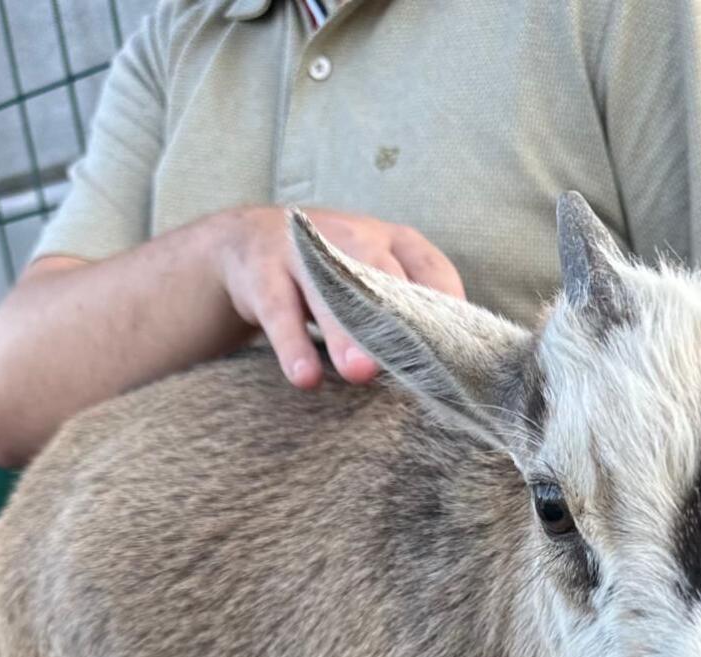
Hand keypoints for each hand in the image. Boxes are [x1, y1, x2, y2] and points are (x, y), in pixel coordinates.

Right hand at [212, 205, 464, 388]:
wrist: (241, 244)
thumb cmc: (325, 276)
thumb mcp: (366, 279)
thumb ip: (400, 311)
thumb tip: (444, 370)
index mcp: (388, 240)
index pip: (428, 267)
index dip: (445, 302)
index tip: (459, 344)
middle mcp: (349, 236)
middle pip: (378, 273)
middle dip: (394, 316)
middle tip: (410, 359)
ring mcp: (302, 251)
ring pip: (327, 291)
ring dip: (344, 334)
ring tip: (359, 373)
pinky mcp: (261, 272)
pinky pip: (278, 311)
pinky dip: (292, 346)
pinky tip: (304, 377)